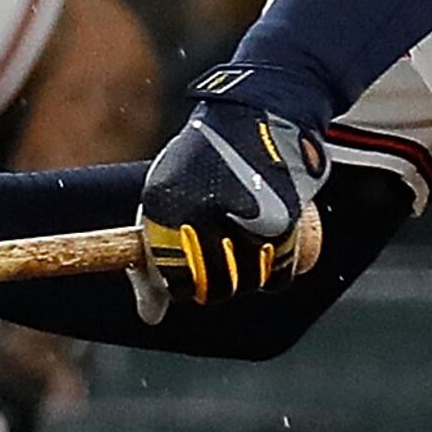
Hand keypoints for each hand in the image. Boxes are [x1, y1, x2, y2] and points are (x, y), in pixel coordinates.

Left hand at [134, 69, 326, 318]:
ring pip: (247, 284)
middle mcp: (200, 214)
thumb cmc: (200, 162)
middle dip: (216, 285)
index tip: (188, 277)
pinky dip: (277, 271)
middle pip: (212, 289)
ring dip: (248, 278)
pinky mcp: (281, 221)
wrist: (256, 114)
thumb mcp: (165, 196)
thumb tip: (150, 317)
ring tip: (244, 248)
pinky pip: (280, 275)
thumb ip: (154, 255)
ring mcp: (242, 219)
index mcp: (163, 206)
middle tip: (222, 264)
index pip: (171, 281)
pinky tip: (270, 252)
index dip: (180, 286)